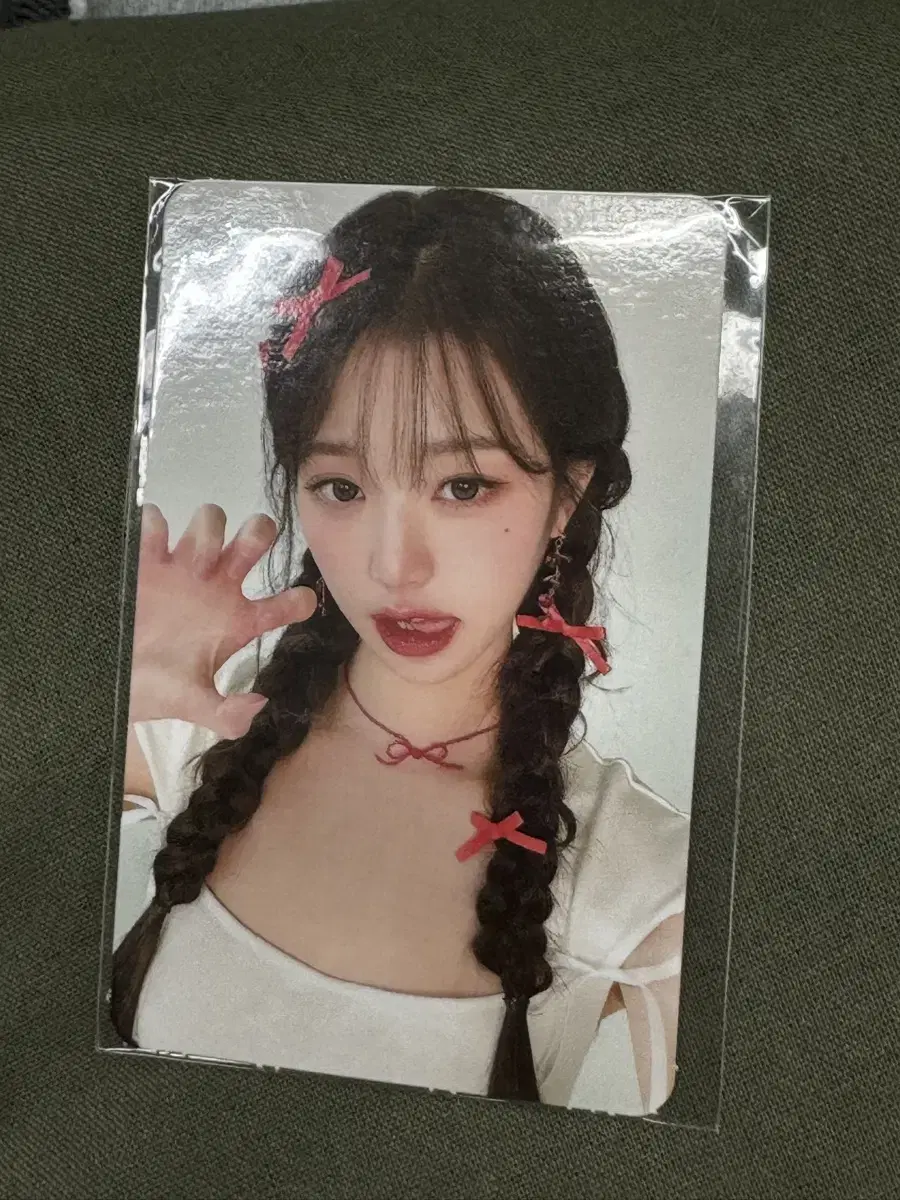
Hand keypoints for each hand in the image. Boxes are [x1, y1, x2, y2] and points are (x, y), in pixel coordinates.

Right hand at [128, 502, 315, 738]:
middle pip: (256, 537)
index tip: (299, 601)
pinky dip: (155, 525)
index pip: (285, 603)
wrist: (106, 681)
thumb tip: (258, 705)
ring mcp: (183, 567)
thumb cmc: (157, 688)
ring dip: (208, 533)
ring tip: (194, 566)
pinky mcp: (145, 559)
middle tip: (239, 557)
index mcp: (239, 620)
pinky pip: (155, 521)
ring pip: (210, 518)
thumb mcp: (193, 705)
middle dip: (257, 533)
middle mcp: (218, 585)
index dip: (299, 600)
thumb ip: (227, 715)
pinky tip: (153, 551)